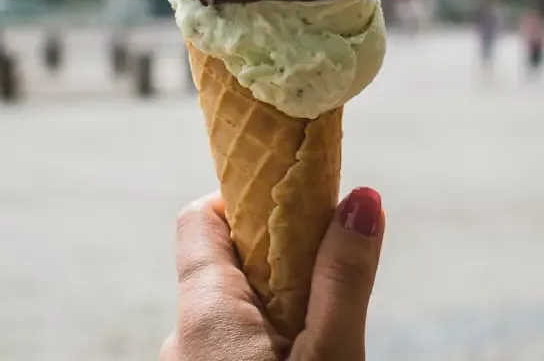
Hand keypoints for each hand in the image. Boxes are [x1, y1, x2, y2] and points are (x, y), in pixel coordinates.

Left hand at [160, 188, 384, 360]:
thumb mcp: (331, 354)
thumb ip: (342, 279)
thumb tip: (363, 198)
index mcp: (204, 312)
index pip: (201, 216)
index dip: (249, 199)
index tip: (301, 208)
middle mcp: (181, 335)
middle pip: (225, 261)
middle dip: (280, 257)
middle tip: (329, 274)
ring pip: (233, 307)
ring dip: (278, 302)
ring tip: (322, 327)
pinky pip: (228, 341)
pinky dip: (264, 336)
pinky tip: (302, 354)